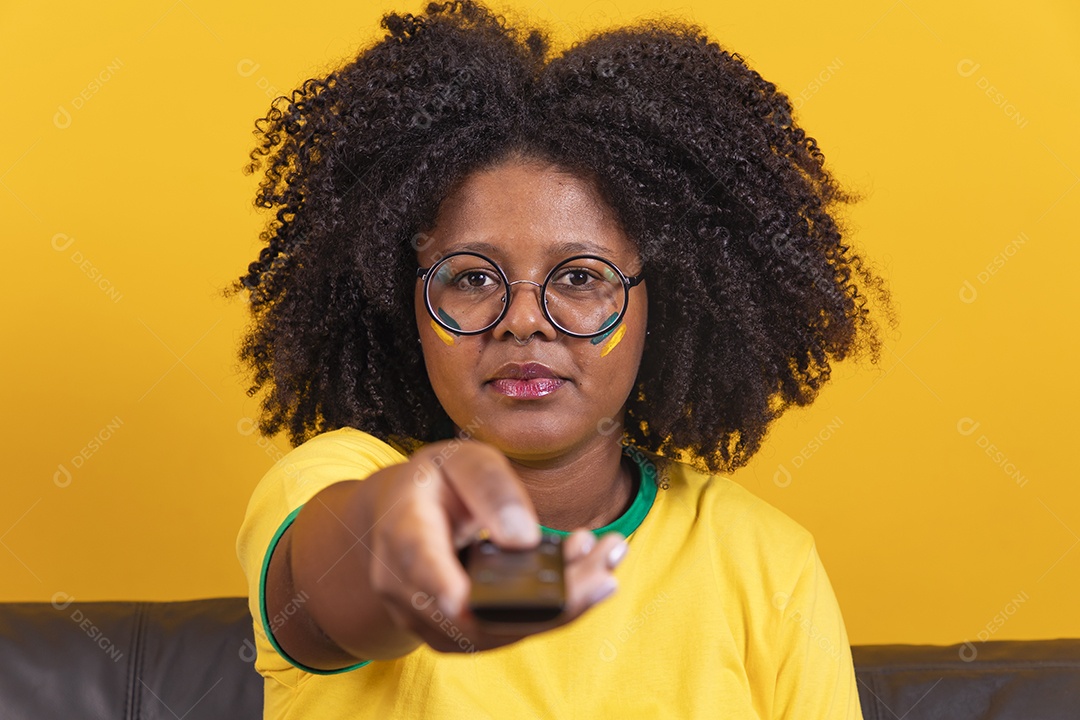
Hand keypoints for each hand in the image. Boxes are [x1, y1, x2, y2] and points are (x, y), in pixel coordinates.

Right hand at [362, 439, 627, 653]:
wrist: (407, 514)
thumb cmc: (439, 482)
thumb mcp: (462, 461)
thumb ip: (491, 488)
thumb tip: (526, 540)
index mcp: (402, 533)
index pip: (422, 568)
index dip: (459, 591)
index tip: (513, 593)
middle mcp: (405, 588)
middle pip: (477, 615)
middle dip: (552, 596)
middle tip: (609, 555)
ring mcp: (426, 620)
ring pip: (496, 632)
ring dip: (562, 604)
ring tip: (609, 558)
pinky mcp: (454, 635)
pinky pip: (504, 632)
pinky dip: (551, 609)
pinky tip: (590, 575)